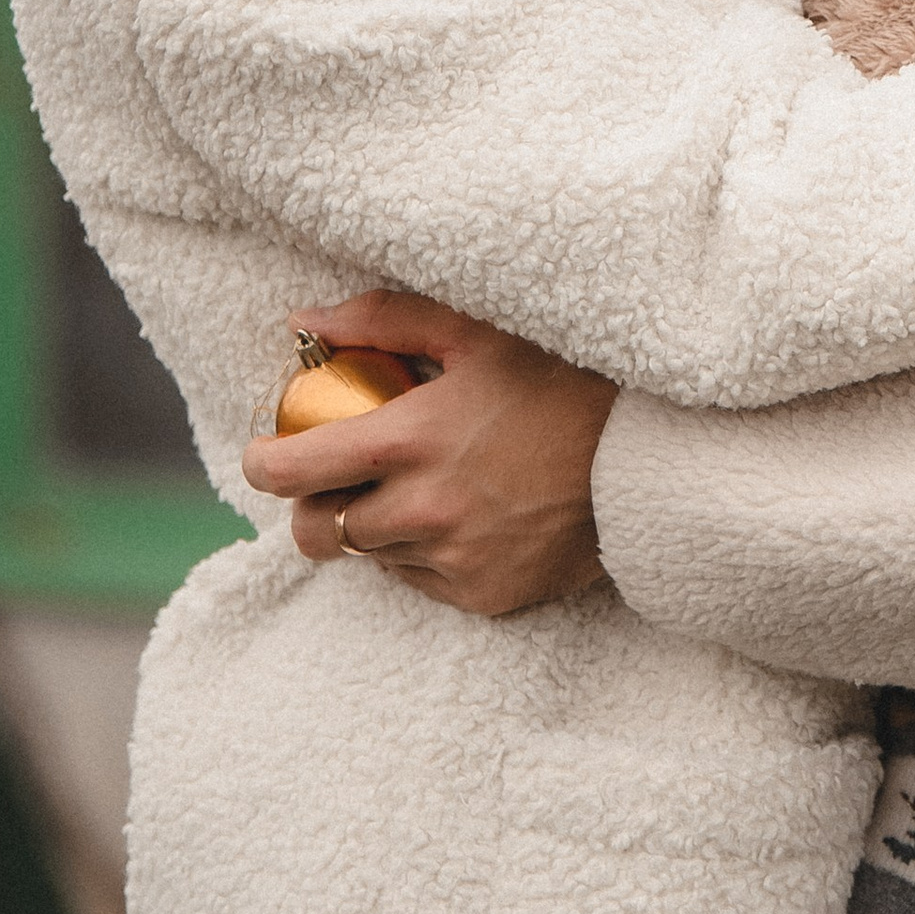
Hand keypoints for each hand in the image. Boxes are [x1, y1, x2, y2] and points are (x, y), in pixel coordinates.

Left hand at [238, 291, 617, 615]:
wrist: (649, 450)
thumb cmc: (562, 376)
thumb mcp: (476, 329)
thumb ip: (382, 321)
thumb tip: (306, 320)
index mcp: (411, 439)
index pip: (292, 472)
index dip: (265, 463)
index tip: (270, 452)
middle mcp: (424, 508)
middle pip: (316, 533)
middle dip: (311, 506)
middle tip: (336, 479)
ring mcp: (455, 557)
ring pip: (369, 557)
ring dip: (373, 525)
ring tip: (413, 487)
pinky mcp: (486, 593)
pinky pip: (421, 581)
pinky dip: (422, 552)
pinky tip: (459, 514)